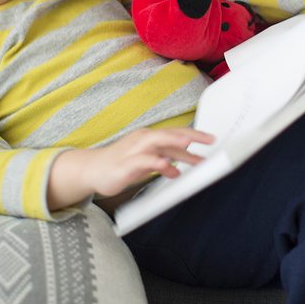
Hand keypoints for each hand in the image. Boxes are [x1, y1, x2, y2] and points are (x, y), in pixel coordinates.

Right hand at [83, 127, 214, 197]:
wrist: (93, 170)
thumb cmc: (121, 163)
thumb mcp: (148, 161)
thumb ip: (165, 160)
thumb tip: (183, 163)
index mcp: (150, 138)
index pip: (175, 133)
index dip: (194, 135)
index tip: (211, 139)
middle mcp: (143, 140)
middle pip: (169, 134)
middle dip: (190, 136)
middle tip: (209, 140)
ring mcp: (133, 150)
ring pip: (156, 142)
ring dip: (172, 142)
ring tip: (188, 144)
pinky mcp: (125, 165)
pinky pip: (142, 161)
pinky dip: (155, 162)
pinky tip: (167, 167)